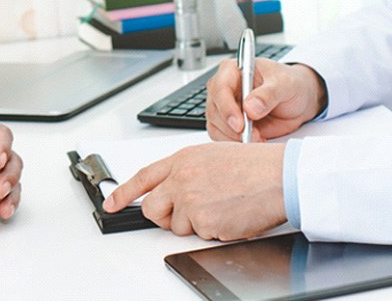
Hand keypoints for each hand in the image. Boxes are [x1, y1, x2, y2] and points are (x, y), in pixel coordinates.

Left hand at [103, 142, 286, 240]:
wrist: (279, 177)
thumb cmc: (254, 165)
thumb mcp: (212, 155)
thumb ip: (186, 170)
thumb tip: (173, 190)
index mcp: (183, 159)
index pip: (143, 177)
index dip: (124, 193)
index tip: (112, 204)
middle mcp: (182, 179)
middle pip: (152, 209)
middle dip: (163, 215)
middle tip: (184, 213)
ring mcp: (191, 202)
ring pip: (177, 226)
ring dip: (194, 223)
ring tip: (220, 205)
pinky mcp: (204, 223)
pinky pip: (200, 236)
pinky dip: (214, 230)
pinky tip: (229, 213)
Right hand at [206, 58, 326, 140]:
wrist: (298, 100)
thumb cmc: (290, 85)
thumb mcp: (285, 84)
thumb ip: (268, 94)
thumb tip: (250, 107)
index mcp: (233, 70)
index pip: (220, 88)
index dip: (226, 108)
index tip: (240, 124)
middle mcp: (224, 88)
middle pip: (214, 110)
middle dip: (232, 128)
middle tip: (255, 135)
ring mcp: (224, 107)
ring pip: (216, 126)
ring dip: (235, 137)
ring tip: (259, 137)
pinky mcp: (227, 123)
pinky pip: (222, 136)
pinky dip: (236, 143)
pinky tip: (256, 139)